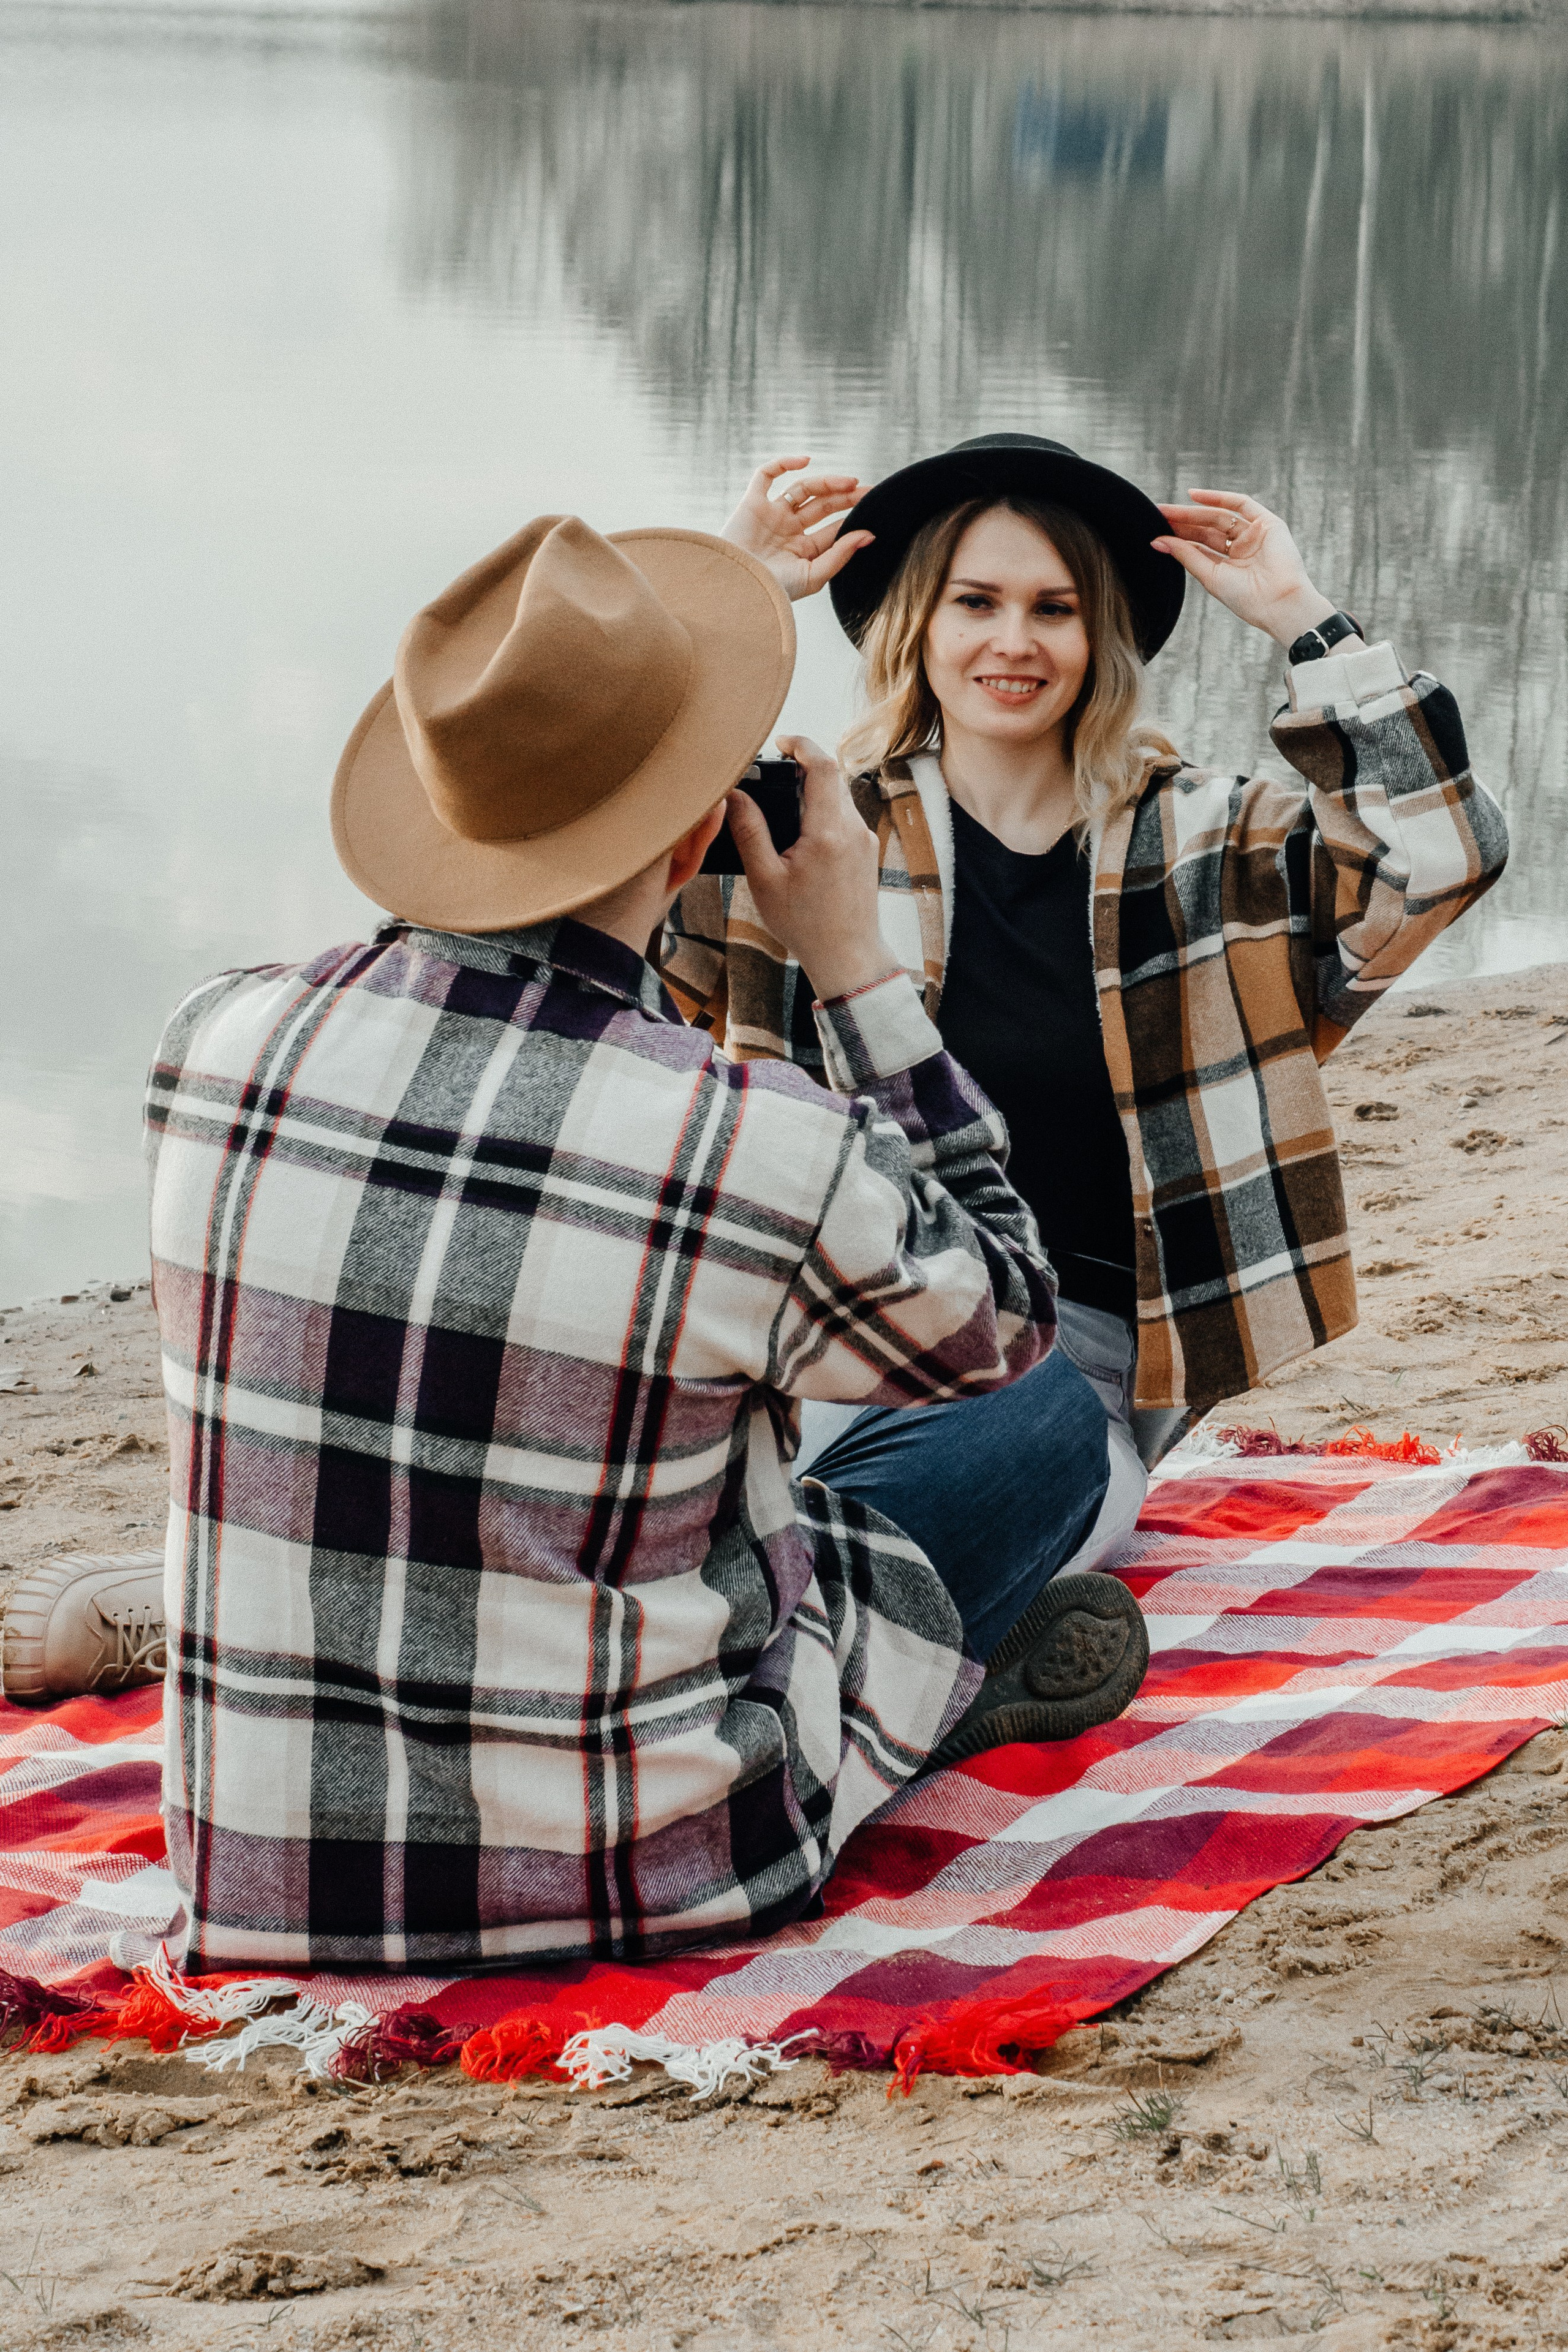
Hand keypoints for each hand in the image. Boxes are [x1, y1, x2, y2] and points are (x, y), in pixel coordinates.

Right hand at [720, 457, 874, 602]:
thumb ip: (841, 554)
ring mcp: (771, 515)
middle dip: (846, 497)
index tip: (875, 510)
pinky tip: (805, 461)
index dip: (853, 518)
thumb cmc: (772, 591)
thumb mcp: (813, 576)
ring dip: (827, 482)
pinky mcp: (752, 503)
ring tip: (850, 482)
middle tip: (868, 490)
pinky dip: (783, 463)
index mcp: (803, 551)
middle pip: (822, 505)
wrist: (735, 589)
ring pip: (803, 489)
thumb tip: (870, 535)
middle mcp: (788, 531)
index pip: (833, 529)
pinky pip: (766, 475)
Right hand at [726, 735, 895, 1002]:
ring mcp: (865, 839)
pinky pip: (845, 817)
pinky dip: (824, 813)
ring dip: (813, 792)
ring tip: (784, 807)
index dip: (801, 744)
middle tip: (774, 775)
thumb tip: (735, 795)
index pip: (822, 765)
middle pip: (831, 777)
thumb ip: (749, 831)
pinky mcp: (868, 851)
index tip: (780, 742)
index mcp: (828, 831)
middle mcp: (854, 829)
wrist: (848, 956)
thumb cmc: (804, 924)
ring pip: (839, 797)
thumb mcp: (765, 879)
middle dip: (803, 769)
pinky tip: (802, 835)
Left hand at [1153, 492, 1339, 649]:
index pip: (1200, 546)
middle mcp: (1242, 548)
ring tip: (1167, 510)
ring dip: (1193, 512)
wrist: (1279, 603)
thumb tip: (1157, 541)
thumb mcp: (1210, 576)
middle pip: (1207, 530)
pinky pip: (1240, 503)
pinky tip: (1193, 496)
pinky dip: (1218, 498)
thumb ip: (1186, 556)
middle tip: (1157, 514)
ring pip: (1219, 516)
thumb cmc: (1246, 599)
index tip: (1155, 530)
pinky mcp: (1268, 523)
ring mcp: (1255, 534)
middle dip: (1182, 522)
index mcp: (1229, 566)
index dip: (1178, 537)